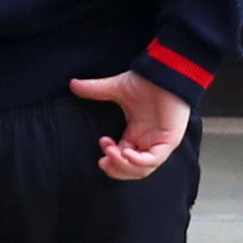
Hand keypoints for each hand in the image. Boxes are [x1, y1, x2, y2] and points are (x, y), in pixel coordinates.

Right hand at [70, 71, 192, 180]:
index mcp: (137, 134)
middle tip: (104, 161)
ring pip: (142, 169)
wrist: (166, 72)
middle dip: (115, 169)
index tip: (102, 143)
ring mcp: (159, 143)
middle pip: (131, 170)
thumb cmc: (146, 81)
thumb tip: (73, 84)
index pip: (122, 157)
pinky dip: (139, 162)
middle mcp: (147, 142)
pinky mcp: (169, 141)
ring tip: (113, 154)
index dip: (111, 157)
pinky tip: (126, 153)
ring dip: (124, 166)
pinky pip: (154, 160)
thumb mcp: (116, 88)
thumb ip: (95, 89)